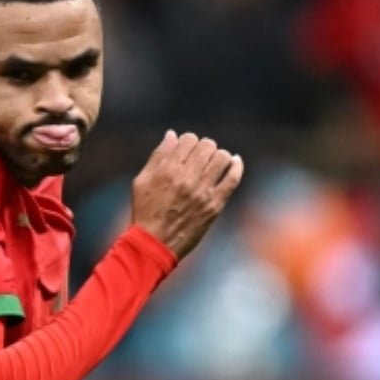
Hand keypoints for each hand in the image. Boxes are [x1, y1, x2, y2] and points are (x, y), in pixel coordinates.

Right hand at [130, 130, 244, 259]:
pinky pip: (233, 179)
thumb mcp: (142, 181)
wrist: (154, 244)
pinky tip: (234, 162)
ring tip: (213, 163)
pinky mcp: (214, 205)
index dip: (188, 141)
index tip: (186, 151)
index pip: (188, 139)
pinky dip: (237, 166)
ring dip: (218, 156)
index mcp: (167, 170)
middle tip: (199, 158)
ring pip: (222, 157)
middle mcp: (187, 178)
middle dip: (203, 148)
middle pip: (207, 146)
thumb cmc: (145, 211)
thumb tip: (172, 135)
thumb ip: (157, 156)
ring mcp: (202, 192)